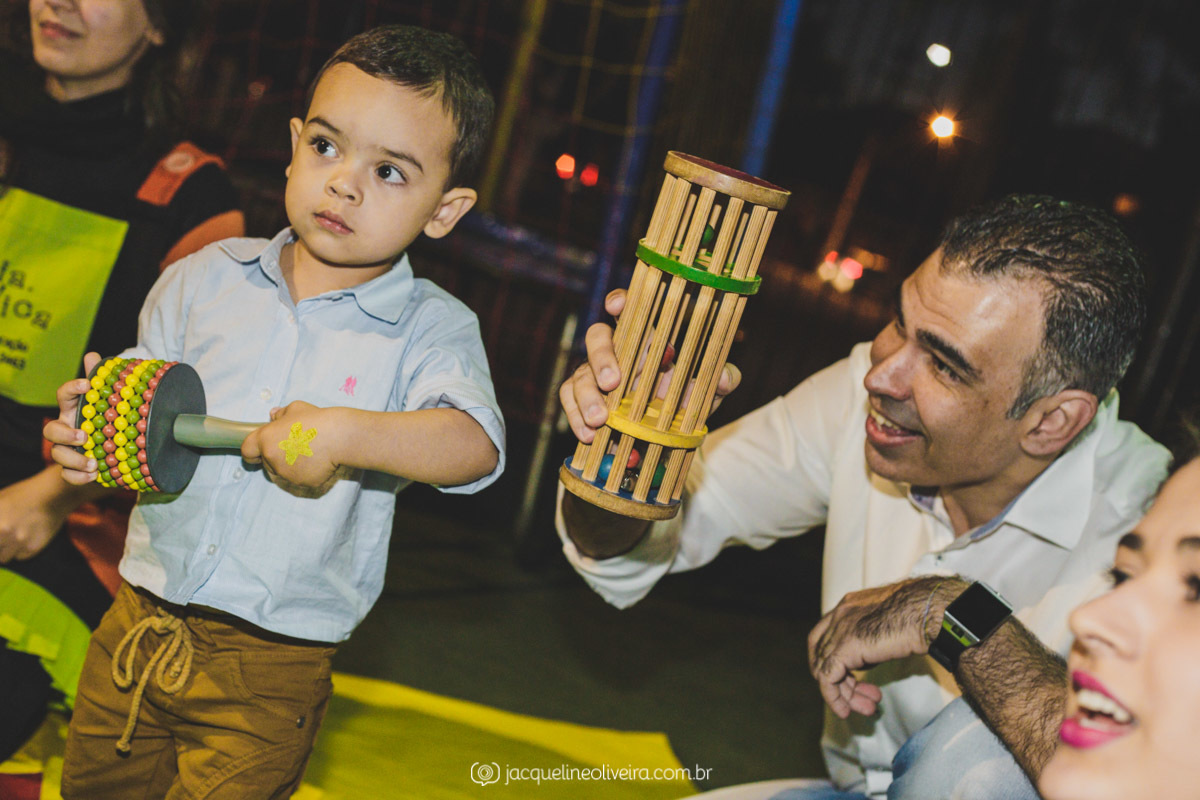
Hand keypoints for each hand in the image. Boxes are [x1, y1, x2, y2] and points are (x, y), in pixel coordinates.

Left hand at [0, 471, 72, 561]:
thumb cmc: (24, 493)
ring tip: (13, 539)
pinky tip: (26, 539)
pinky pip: (20, 557)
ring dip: (6, 550)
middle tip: (4, 537)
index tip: (0, 534)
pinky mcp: (33, 548)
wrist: (53, 495)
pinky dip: (20, 551)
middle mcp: (3, 533)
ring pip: (4, 558)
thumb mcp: (0, 498)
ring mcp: (18, 542)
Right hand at [44, 352, 103, 484]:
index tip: (85, 384)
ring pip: (57, 454)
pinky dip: (78, 477)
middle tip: (84, 436)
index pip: (64, 395)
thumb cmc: (112, 421)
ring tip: (93, 464)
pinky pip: (68, 475)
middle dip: (64, 433)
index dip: (71, 388)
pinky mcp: (74, 469)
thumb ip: (103, 380)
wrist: (117, 454)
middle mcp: (67, 428)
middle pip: (51, 429)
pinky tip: (94, 476)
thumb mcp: (113, 402)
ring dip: (73, 459)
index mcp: (75, 409)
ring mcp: (68, 450)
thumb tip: (93, 355)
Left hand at [241, 401, 343, 492]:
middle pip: (268, 462)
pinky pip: (302, 478)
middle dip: (278, 456)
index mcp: (265, 439)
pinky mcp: (303, 483)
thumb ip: (280, 414)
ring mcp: (287, 474)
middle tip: (296, 445)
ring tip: (312, 451)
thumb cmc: (316, 419)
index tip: (259, 451)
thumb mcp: (295, 409)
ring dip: (293, 464)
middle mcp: (272, 459)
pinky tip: (320, 460)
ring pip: (285, 472)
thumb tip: (274, 416)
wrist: (339, 437)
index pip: (247, 451)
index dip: (252, 451)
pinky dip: (309, 472)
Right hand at [559, 289, 741, 442]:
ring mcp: (594, 375)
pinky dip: (576, 417)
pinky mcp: (580, 399)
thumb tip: (726, 379)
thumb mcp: (707, 394)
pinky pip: (568, 400)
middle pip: (598, 337)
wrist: (662, 439)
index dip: (621, 302)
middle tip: (613, 383)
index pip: (632, 311)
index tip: (617, 305)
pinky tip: (589, 435)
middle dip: (602, 356)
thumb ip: (720, 382)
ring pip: (579, 373)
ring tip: (600, 420)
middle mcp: (618, 352)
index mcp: (648, 341)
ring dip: (586, 395)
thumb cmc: (683, 405)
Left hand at [807, 577, 959, 718]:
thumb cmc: (921, 614)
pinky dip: (833, 697)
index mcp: (848, 605)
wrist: (928, 612)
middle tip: (861, 698)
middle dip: (838, 681)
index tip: (850, 679)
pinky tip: (846, 711)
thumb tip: (866, 661)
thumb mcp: (888, 625)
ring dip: (843, 694)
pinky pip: (827, 679)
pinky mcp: (845, 648)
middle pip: (821, 654)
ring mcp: (839, 630)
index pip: (823, 636)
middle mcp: (839, 615)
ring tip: (867, 709)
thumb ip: (870, 640)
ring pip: (824, 669)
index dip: (830, 660)